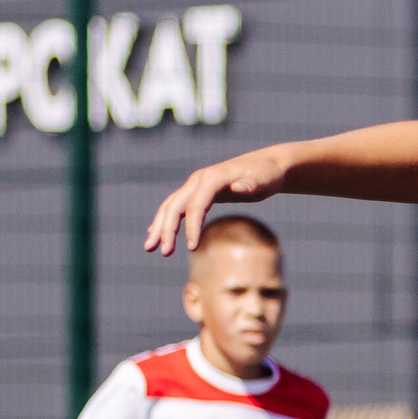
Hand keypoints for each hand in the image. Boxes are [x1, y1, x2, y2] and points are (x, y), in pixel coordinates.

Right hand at [145, 149, 289, 254]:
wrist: (267, 165)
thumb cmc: (266, 174)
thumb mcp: (263, 180)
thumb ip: (251, 185)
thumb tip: (240, 188)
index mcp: (212, 178)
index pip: (196, 205)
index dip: (192, 227)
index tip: (192, 248)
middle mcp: (199, 179)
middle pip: (175, 206)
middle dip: (167, 230)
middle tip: (163, 253)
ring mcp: (197, 184)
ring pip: (171, 206)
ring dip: (160, 227)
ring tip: (150, 248)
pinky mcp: (200, 191)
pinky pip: (178, 206)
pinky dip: (166, 220)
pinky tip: (156, 233)